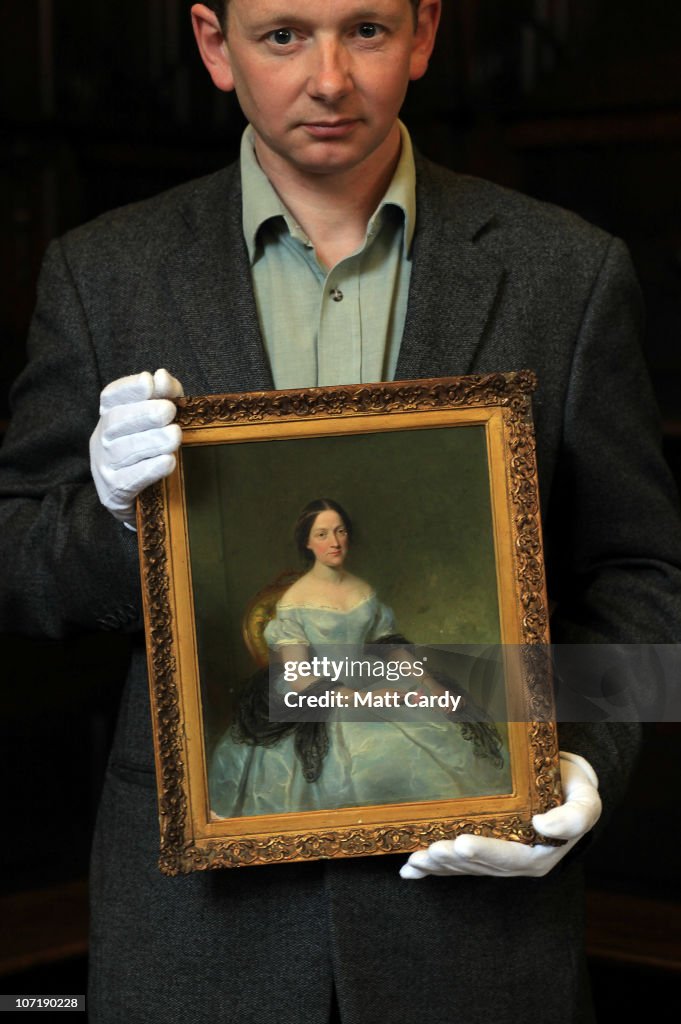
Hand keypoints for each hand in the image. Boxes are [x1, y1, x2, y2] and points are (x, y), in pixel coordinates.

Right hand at [89, 369, 183, 528]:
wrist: (138, 498)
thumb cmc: (151, 449)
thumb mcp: (159, 419)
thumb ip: (165, 395)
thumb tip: (162, 377)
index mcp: (110, 416)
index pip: (111, 396)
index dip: (129, 388)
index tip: (149, 382)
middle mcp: (102, 438)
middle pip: (116, 422)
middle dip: (143, 414)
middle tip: (169, 411)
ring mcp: (105, 465)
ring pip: (123, 450)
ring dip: (151, 441)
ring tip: (175, 436)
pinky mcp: (114, 491)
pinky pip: (129, 479)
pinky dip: (149, 469)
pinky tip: (168, 462)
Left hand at [400, 751, 601, 878]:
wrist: (564, 784)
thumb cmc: (572, 788)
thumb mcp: (586, 799)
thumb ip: (575, 816)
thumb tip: (543, 827)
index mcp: (541, 855)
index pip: (510, 857)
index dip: (486, 852)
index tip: (462, 842)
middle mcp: (518, 864)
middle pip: (482, 865)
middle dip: (454, 860)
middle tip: (430, 849)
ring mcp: (500, 861)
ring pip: (466, 868)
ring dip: (439, 866)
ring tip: (416, 859)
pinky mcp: (485, 854)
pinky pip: (458, 864)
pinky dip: (433, 869)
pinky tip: (410, 871)